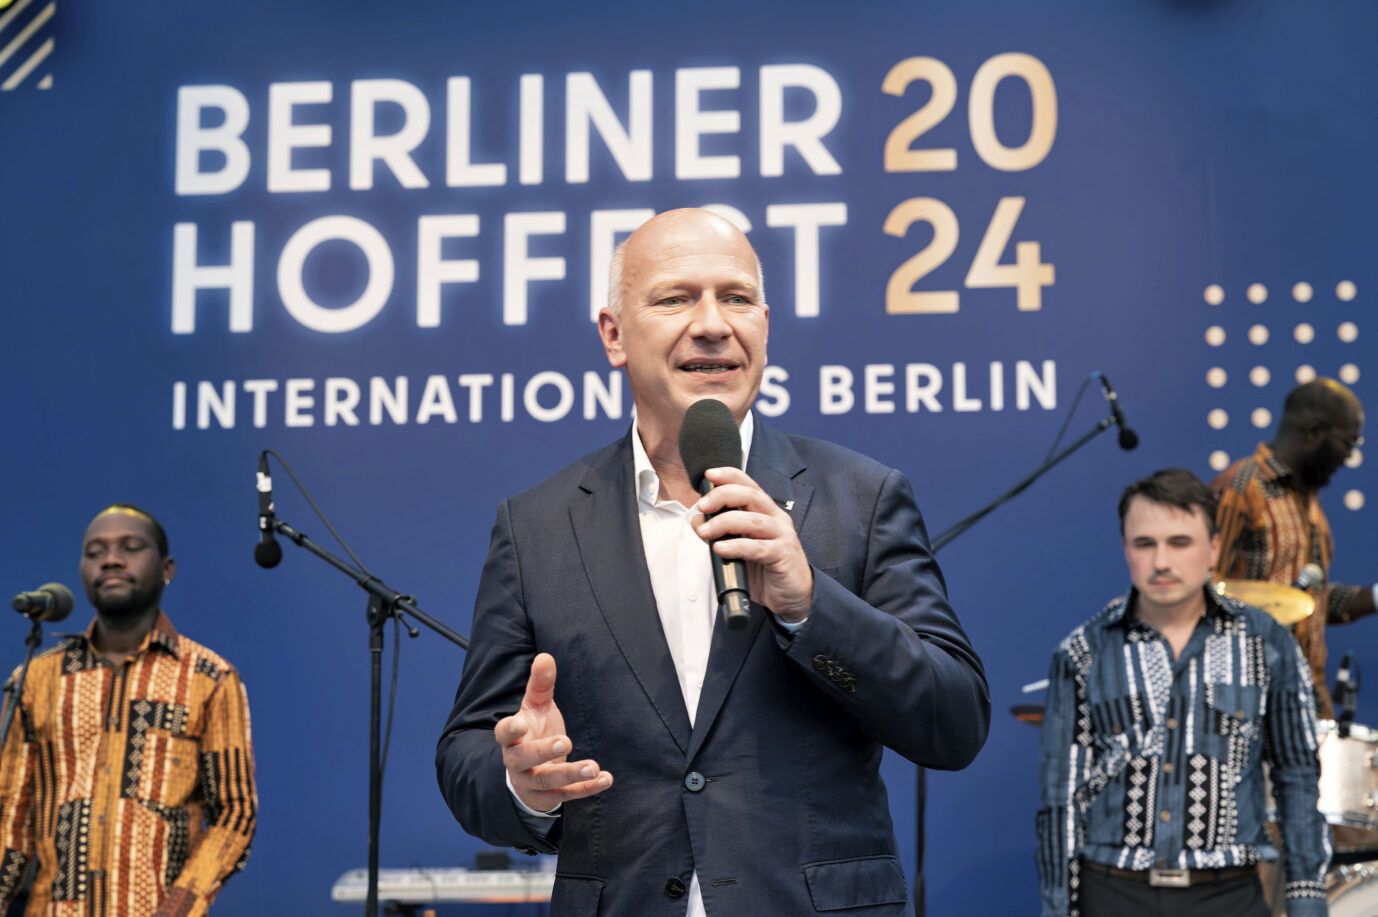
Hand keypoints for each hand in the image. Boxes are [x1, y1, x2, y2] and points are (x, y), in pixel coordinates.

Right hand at [496, 653, 612, 812]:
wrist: (528, 773)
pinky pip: (568, 794)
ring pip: (548, 780)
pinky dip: (587, 789)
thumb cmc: (533, 732)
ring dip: (571, 773)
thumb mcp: (535, 707)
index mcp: (512, 738)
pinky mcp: (549, 796)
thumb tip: (545, 656)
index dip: (510, 730)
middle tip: (566, 741)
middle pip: (525, 758)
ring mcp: (532, 781)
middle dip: (544, 751)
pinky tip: (606, 779)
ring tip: (594, 767)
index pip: (504, 734)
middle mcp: (518, 761)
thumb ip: (540, 685)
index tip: (520, 723)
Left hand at [694, 466, 813, 622]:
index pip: (748, 486)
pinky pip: (758, 548)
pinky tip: (721, 549)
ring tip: (705, 532)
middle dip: (723, 496)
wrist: (794, 596)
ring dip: (724, 522)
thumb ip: (721, 533)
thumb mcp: (740, 549)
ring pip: (753, 520)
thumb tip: (698, 520)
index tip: (709, 475)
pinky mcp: (783, 555)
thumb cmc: (768, 570)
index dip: (730, 476)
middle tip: (703, 506)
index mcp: (766, 512)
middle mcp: (776, 519)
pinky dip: (737, 546)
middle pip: (750, 496)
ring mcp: (782, 536)